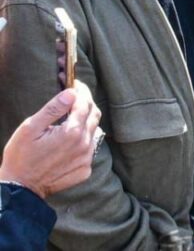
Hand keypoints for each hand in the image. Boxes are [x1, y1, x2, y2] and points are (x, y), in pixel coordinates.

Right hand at [0, 82, 101, 198]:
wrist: (19, 188)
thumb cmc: (21, 157)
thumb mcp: (30, 128)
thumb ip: (53, 109)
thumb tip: (71, 93)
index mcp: (72, 132)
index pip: (84, 103)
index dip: (80, 90)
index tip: (74, 83)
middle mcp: (84, 144)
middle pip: (94, 114)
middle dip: (86, 102)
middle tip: (74, 96)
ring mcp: (86, 158)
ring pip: (95, 130)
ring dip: (86, 120)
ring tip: (71, 115)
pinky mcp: (85, 169)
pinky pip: (91, 147)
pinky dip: (84, 138)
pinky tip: (71, 138)